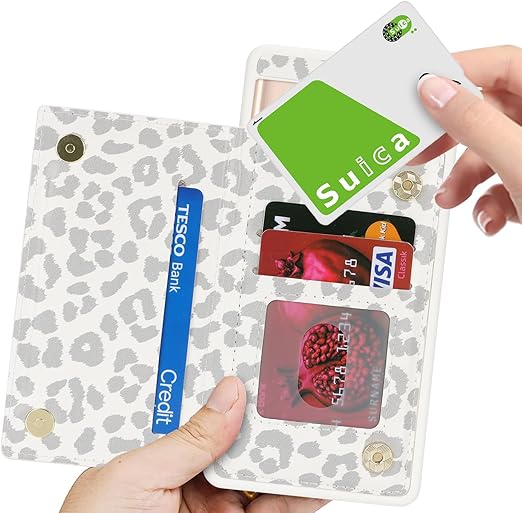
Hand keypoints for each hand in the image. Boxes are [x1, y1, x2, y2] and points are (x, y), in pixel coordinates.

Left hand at [59, 377, 326, 512]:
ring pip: (263, 470)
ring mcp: (216, 502)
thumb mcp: (134, 477)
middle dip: (268, 415)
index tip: (256, 364)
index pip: (198, 406)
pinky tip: (318, 474)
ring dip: (292, 451)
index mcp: (158, 450)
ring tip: (319, 426)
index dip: (226, 385)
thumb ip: (186, 439)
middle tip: (299, 393)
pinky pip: (275, 508)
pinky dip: (301, 493)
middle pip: (238, 434)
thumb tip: (230, 392)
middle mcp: (189, 472)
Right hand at [412, 45, 521, 234]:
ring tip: (453, 198)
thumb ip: (475, 123)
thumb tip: (435, 93)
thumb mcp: (520, 160)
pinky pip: (500, 184)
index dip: (456, 74)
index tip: (420, 92)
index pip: (498, 66)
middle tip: (421, 148)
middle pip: (486, 114)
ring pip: (489, 155)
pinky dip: (488, 203)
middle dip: (451, 140)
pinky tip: (491, 217)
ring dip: (465, 181)